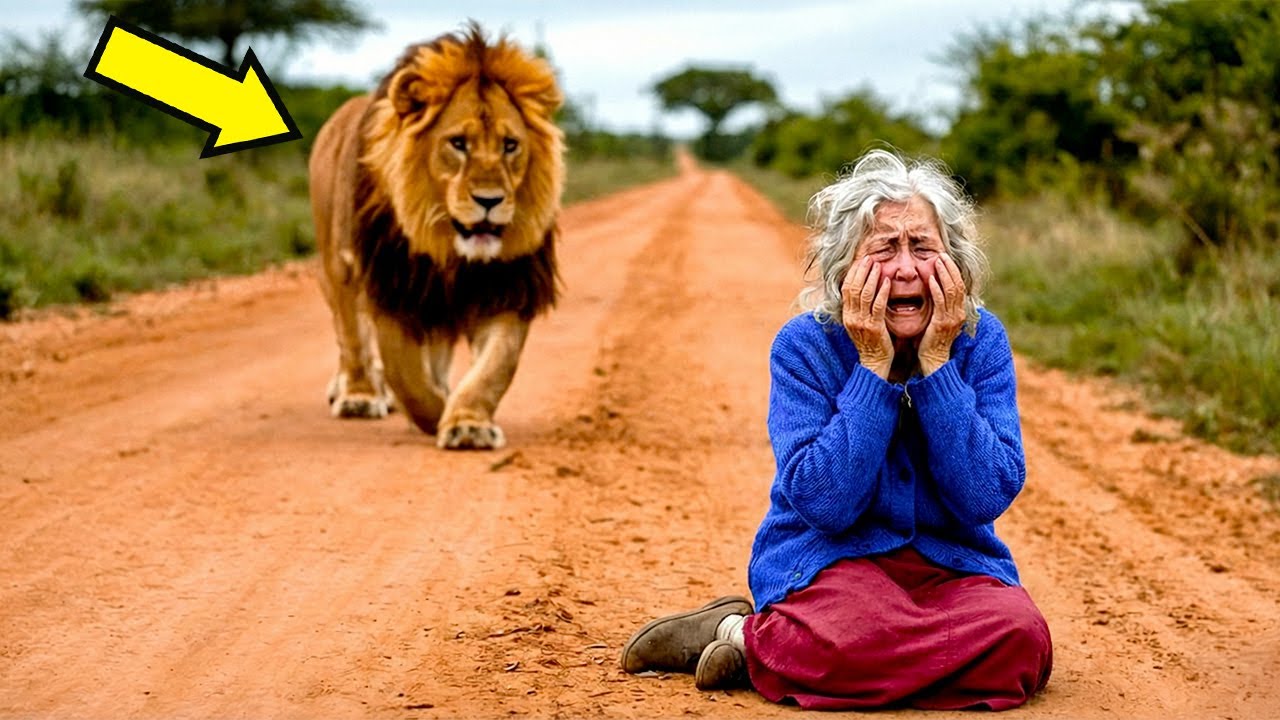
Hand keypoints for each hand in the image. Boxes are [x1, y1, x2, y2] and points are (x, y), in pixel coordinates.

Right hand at [841, 256, 892, 379]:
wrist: (874, 363)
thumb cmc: (871, 342)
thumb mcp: (861, 323)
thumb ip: (860, 308)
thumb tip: (864, 290)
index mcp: (847, 315)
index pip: (846, 288)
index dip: (853, 273)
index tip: (861, 261)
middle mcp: (851, 317)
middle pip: (852, 288)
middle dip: (861, 271)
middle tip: (869, 258)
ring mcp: (862, 322)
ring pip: (864, 294)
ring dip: (871, 277)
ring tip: (878, 265)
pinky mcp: (874, 327)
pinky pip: (878, 306)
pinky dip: (882, 292)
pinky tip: (888, 282)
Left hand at [918, 254, 966, 375]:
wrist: (933, 360)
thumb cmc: (932, 339)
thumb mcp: (938, 318)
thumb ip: (939, 304)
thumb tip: (934, 287)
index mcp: (958, 311)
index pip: (959, 285)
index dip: (952, 271)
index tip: (944, 258)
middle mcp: (958, 313)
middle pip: (957, 285)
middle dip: (949, 268)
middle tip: (940, 255)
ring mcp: (951, 318)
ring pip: (951, 291)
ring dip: (943, 274)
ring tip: (936, 262)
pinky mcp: (941, 324)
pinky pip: (940, 303)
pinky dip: (936, 290)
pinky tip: (930, 280)